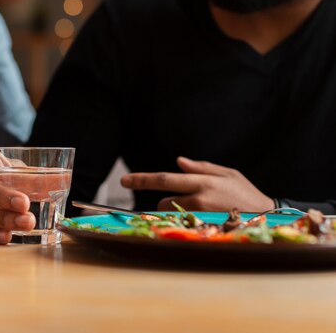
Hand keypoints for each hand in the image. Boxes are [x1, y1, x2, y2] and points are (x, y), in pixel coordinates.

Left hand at [120, 157, 274, 211]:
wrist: (267, 217)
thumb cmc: (246, 193)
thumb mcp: (227, 174)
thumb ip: (201, 167)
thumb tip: (179, 161)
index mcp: (202, 181)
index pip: (165, 179)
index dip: (142, 180)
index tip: (124, 180)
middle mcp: (199, 197)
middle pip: (164, 200)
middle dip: (164, 201)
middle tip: (183, 202)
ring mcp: (201, 216)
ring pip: (172, 214)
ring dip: (176, 213)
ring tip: (200, 212)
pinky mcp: (204, 229)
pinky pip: (182, 226)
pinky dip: (185, 223)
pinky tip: (203, 221)